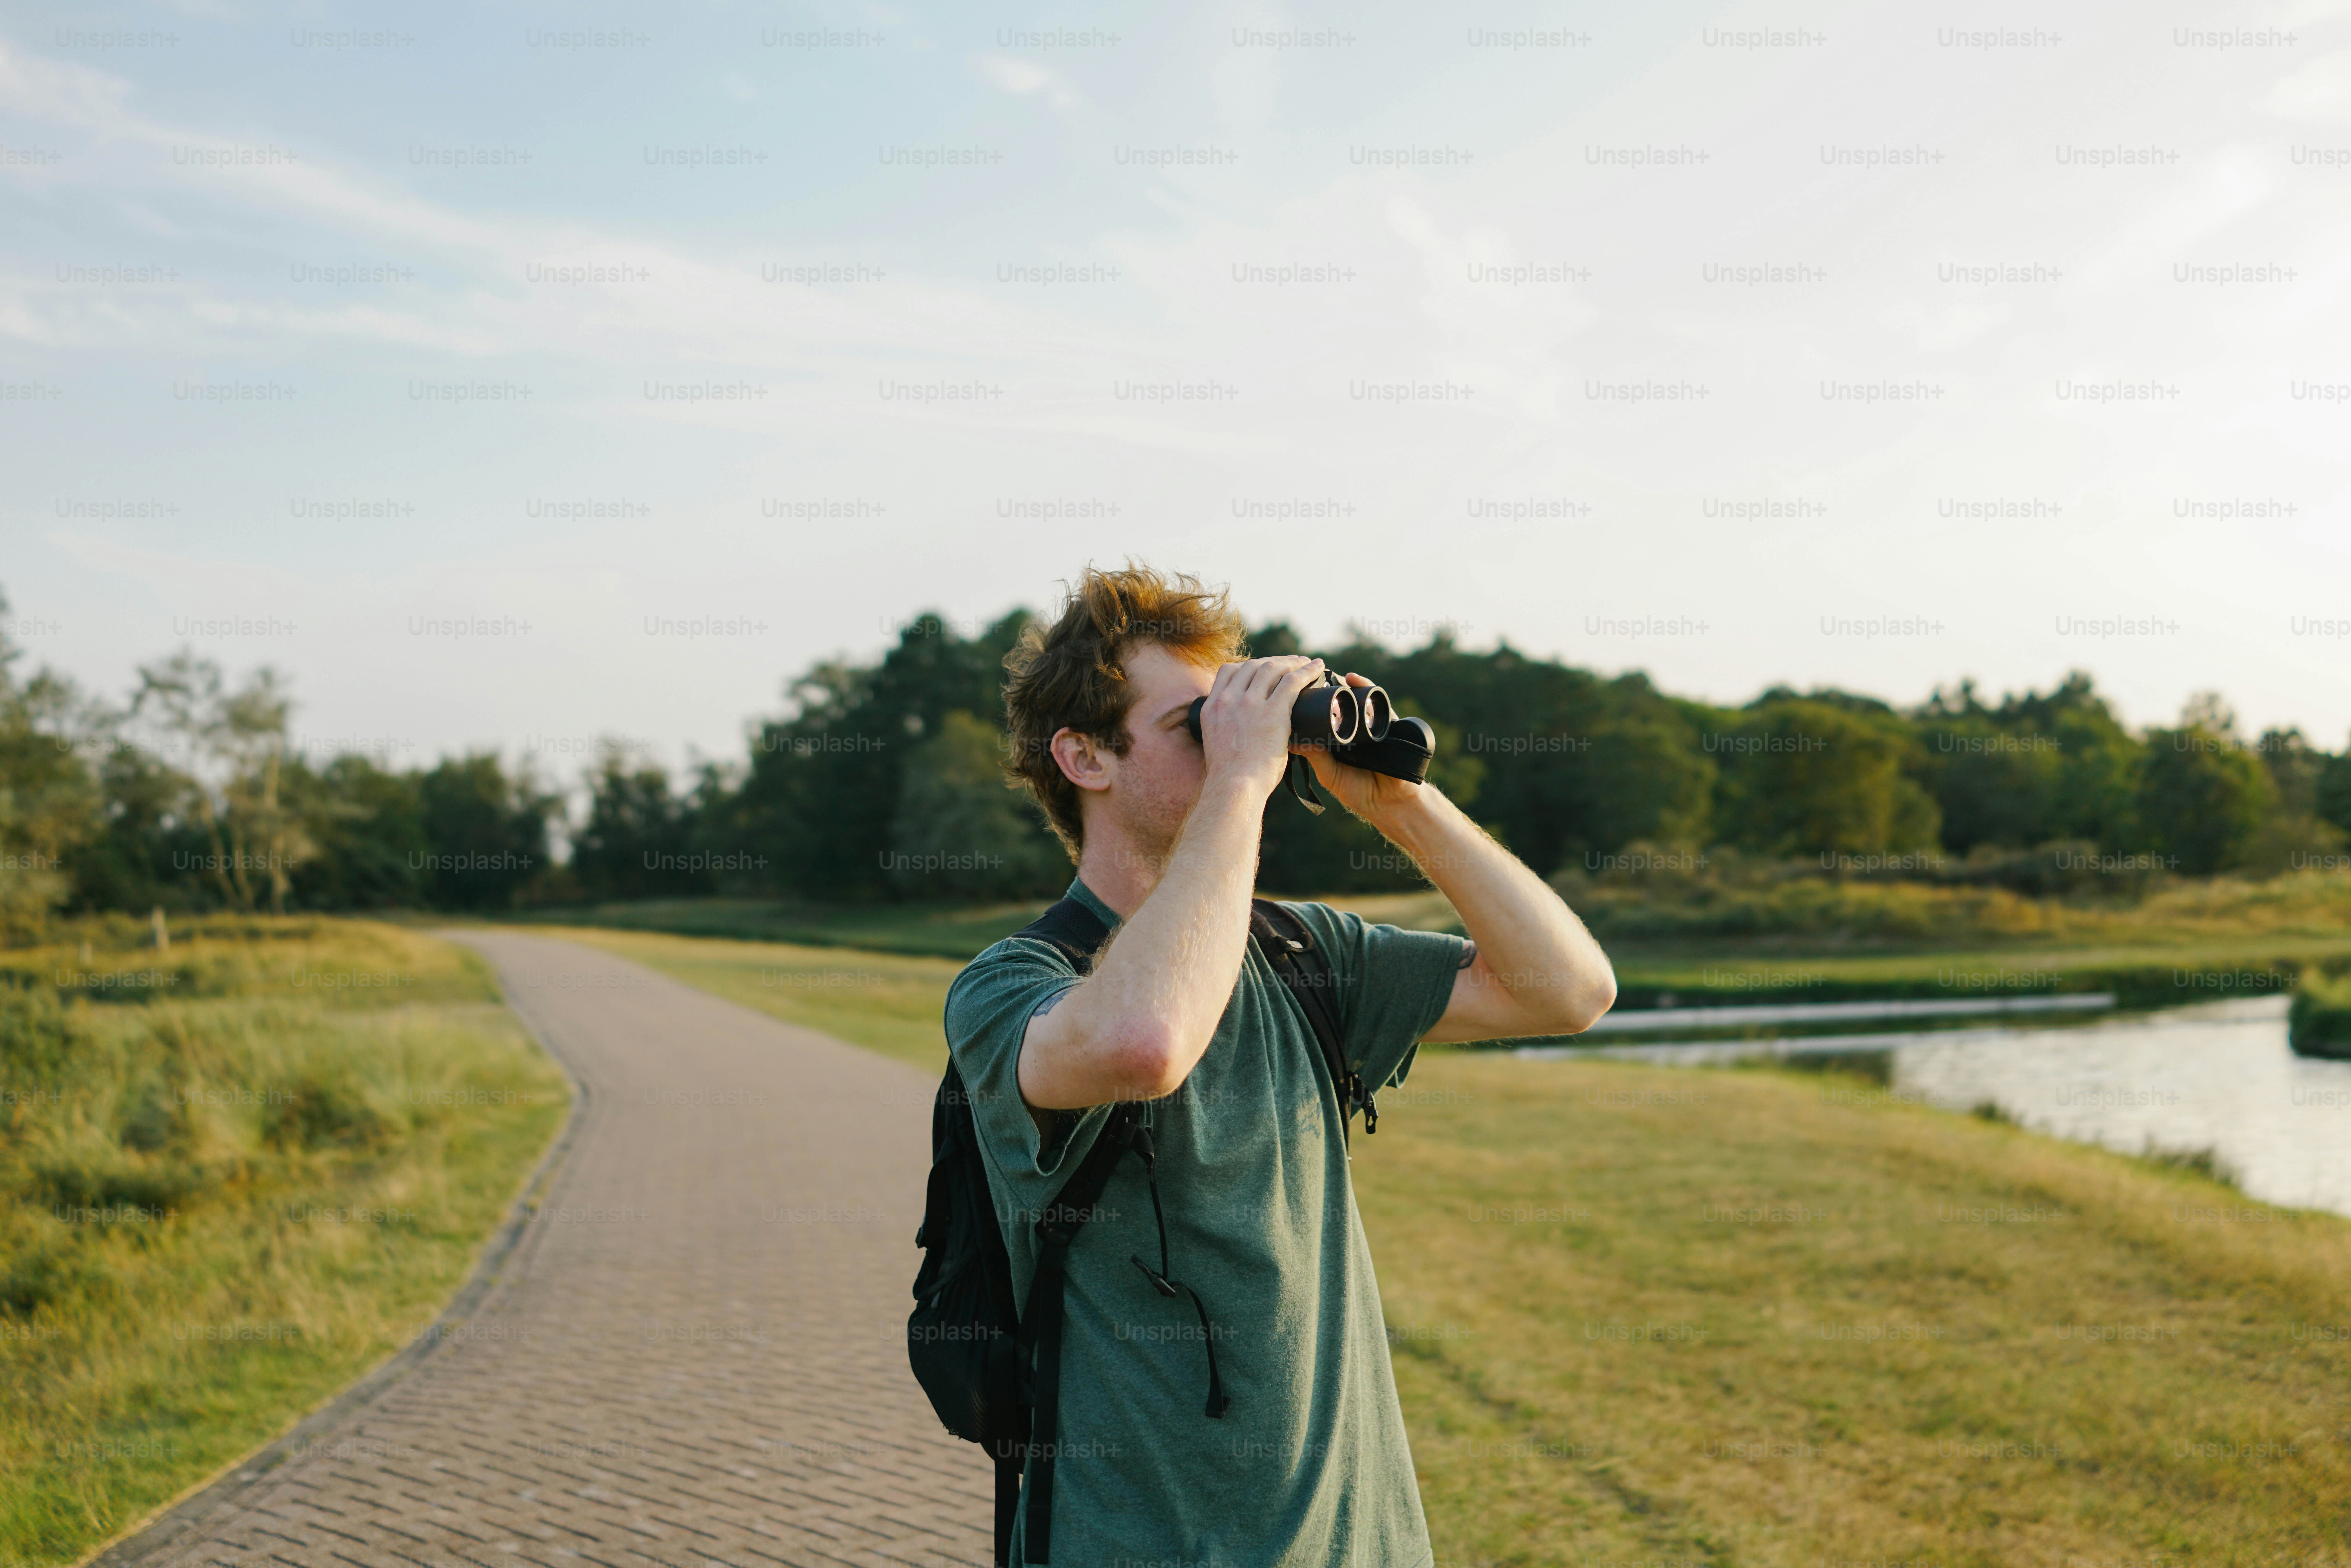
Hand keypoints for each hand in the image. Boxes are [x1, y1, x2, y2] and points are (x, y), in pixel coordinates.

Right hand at [1196, 656, 1325, 796]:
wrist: (1234, 788)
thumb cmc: (1230, 777)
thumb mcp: (1217, 744)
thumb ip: (1227, 729)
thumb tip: (1243, 729)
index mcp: (1212, 707)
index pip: (1229, 671)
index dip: (1249, 666)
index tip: (1264, 668)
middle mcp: (1228, 700)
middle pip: (1253, 666)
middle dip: (1274, 661)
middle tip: (1291, 663)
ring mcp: (1248, 704)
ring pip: (1273, 668)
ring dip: (1292, 663)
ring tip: (1306, 663)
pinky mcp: (1272, 712)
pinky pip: (1292, 681)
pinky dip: (1307, 671)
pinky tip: (1318, 667)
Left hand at [1294, 672, 1429, 824]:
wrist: (1389, 802)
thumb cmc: (1358, 791)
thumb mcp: (1329, 773)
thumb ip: (1314, 755)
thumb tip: (1289, 741)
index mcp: (1336, 738)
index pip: (1322, 715)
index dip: (1311, 703)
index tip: (1296, 691)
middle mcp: (1353, 727)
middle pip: (1338, 702)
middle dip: (1327, 688)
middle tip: (1311, 676)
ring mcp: (1370, 723)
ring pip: (1356, 697)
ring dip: (1344, 684)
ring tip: (1329, 673)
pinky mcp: (1387, 722)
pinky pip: (1376, 700)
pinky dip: (1366, 686)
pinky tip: (1353, 679)